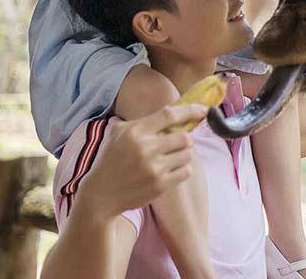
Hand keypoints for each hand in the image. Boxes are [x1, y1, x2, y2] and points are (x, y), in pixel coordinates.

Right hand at [76, 105, 206, 223]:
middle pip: (185, 137)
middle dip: (185, 140)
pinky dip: (182, 170)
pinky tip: (169, 171)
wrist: (101, 195)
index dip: (190, 110)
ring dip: (183, 155)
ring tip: (170, 159)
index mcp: (135, 132)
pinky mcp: (160, 185)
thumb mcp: (118, 134)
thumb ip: (143, 122)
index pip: (170, 115)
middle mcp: (145, 148)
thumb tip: (174, 110)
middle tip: (177, 144)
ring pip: (187, 155)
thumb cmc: (112, 160)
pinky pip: (186, 172)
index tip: (203, 110)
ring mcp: (153, 168)